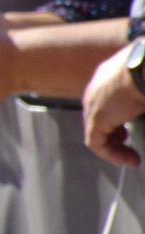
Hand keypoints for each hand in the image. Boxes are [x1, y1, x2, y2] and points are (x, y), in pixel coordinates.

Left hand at [84, 46, 144, 164]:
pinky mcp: (97, 118)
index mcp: (108, 74)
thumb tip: (139, 104)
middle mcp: (97, 87)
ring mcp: (93, 103)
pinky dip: (112, 154)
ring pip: (97, 131)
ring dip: (114, 147)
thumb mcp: (144, 82)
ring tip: (131, 157)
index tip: (132, 130)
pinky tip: (130, 159)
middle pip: (100, 115)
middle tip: (130, 144)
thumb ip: (138, 96)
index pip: (108, 100)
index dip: (119, 117)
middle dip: (115, 133)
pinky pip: (97, 143)